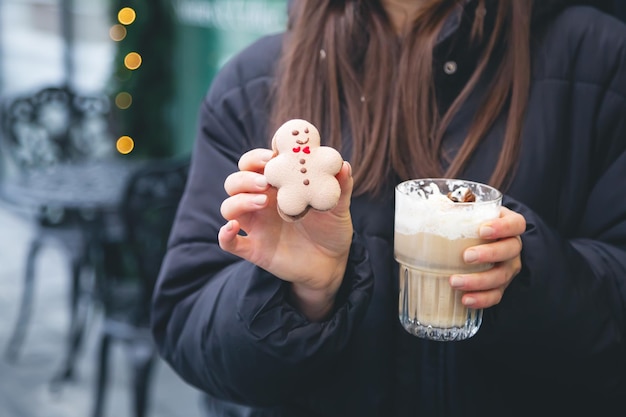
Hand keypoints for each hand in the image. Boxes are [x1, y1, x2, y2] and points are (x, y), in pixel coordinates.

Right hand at [218, 148, 353, 320]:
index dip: (257, 157)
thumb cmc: (331, 228)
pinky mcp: (254, 249)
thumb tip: (342, 164)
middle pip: (235, 182)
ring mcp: (256, 226)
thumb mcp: (338, 206)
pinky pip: (230, 243)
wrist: (332, 263)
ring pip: (229, 207)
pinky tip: (232, 228)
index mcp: (277, 186)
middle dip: (245, 178)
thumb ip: (340, 186)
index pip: (254, 164)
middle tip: (265, 182)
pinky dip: (225, 235)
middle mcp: (261, 203)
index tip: (271, 156)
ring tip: (262, 201)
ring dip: (239, 200)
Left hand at [449, 207, 525, 308]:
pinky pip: (495, 295)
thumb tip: (431, 206)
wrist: (481, 243)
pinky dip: (481, 299)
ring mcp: (508, 268)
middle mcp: (512, 247)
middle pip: (510, 251)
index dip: (503, 227)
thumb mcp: (468, 212)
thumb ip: (454, 208)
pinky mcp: (500, 286)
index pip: (516, 224)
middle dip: (489, 254)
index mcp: (508, 225)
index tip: (483, 230)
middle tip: (466, 256)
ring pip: (501, 276)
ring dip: (479, 281)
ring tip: (455, 282)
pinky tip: (465, 300)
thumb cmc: (472, 224)